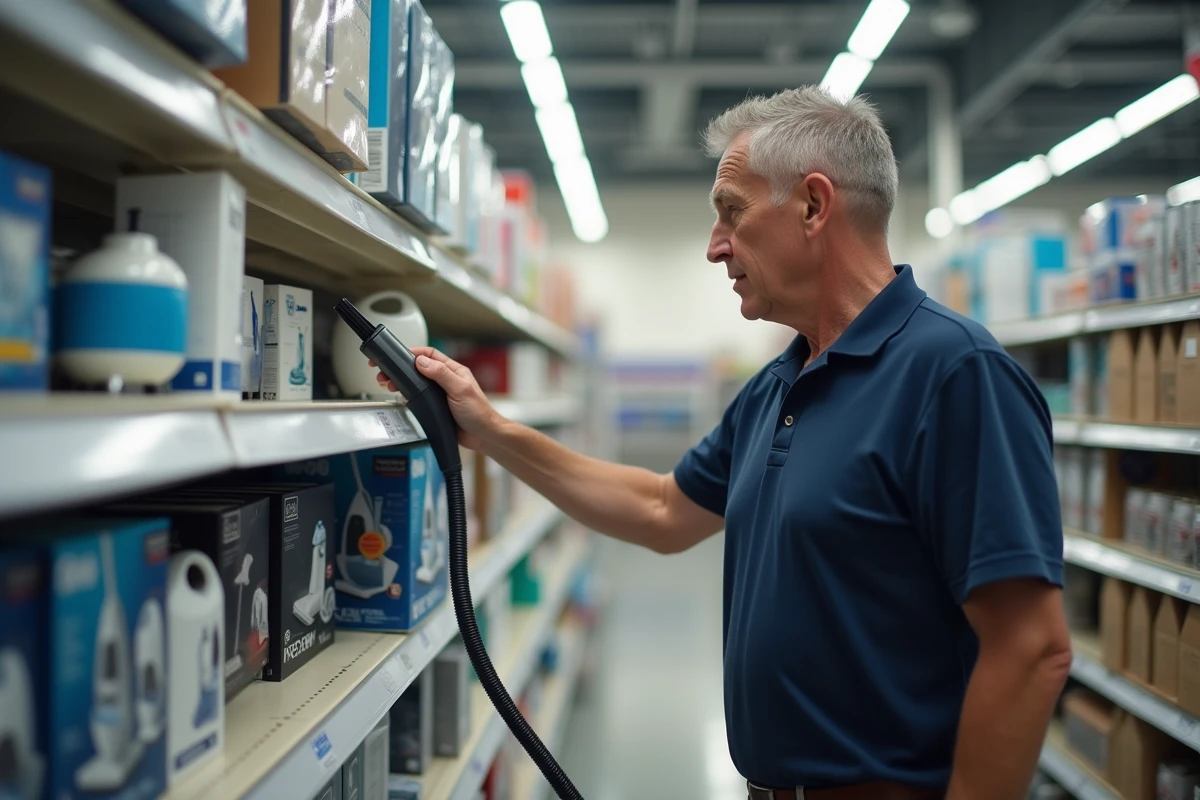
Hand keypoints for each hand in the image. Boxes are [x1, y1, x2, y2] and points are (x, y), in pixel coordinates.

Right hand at [370, 348, 500, 450]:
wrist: (483, 436)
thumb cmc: (479, 413)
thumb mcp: (460, 389)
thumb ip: (441, 374)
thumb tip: (421, 361)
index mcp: (453, 371)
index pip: (430, 355)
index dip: (413, 353)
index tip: (397, 354)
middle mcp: (446, 381)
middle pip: (419, 368)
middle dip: (401, 368)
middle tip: (385, 372)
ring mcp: (440, 394)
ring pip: (416, 383)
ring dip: (401, 381)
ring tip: (388, 383)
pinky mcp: (436, 407)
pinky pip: (418, 398)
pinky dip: (407, 396)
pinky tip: (400, 397)